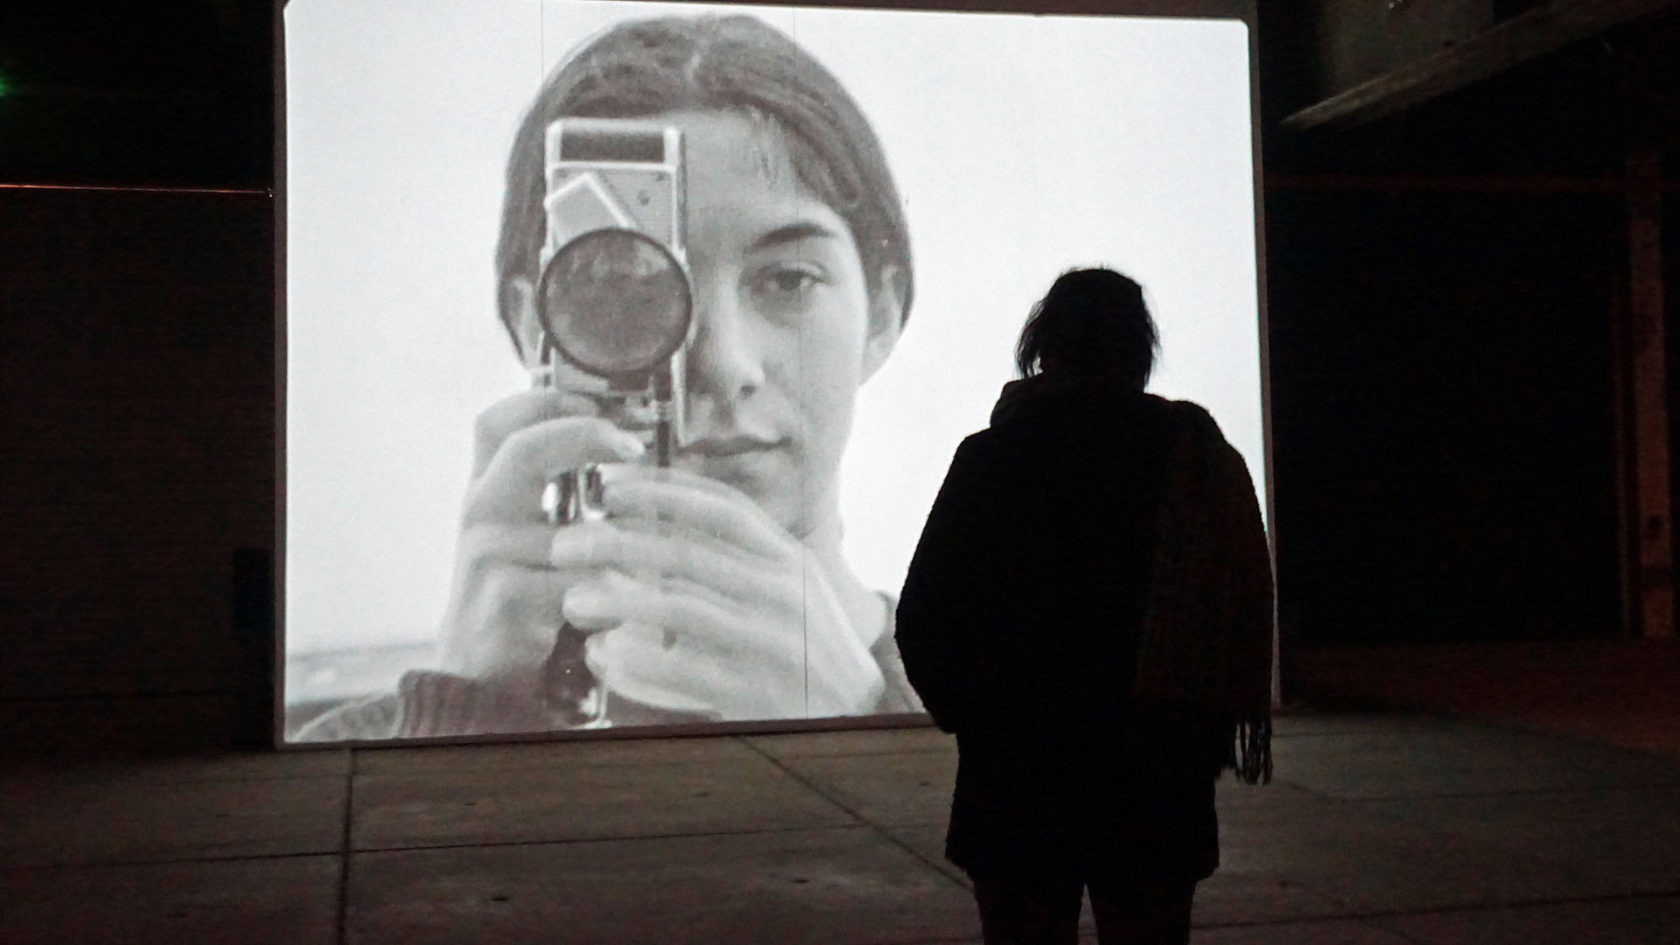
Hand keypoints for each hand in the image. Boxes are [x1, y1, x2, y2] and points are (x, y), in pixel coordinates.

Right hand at [437, 389, 644, 690]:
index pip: (498, 423)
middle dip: (584, 436)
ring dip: (619, 546)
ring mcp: (487, 555)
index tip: (602, 401)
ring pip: (574, 531)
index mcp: (485, 490)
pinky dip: (610, 596)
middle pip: (523, 450)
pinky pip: (580, 583)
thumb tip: (627, 445)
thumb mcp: (530, 535)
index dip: (547, 400)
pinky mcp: (505, 598)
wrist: (479, 673)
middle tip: (632, 445)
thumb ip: (557, 493)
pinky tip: (617, 612)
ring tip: (641, 563)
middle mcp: (478, 513)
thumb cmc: (521, 596)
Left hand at [551, 467, 886, 719]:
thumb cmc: (813, 648)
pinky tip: (605, 653)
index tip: (608, 486)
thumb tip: (665, 529)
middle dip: (617, 543)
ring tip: (572, 601)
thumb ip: (743, 558)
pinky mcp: (756, 688)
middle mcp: (783, 591)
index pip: (720, 508)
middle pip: (687, 554)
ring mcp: (770, 640)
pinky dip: (639, 660)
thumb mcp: (793, 587)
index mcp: (789, 558)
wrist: (863, 713)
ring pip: (679, 608)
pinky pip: (684, 669)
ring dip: (617, 601)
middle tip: (565, 545)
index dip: (660, 491)